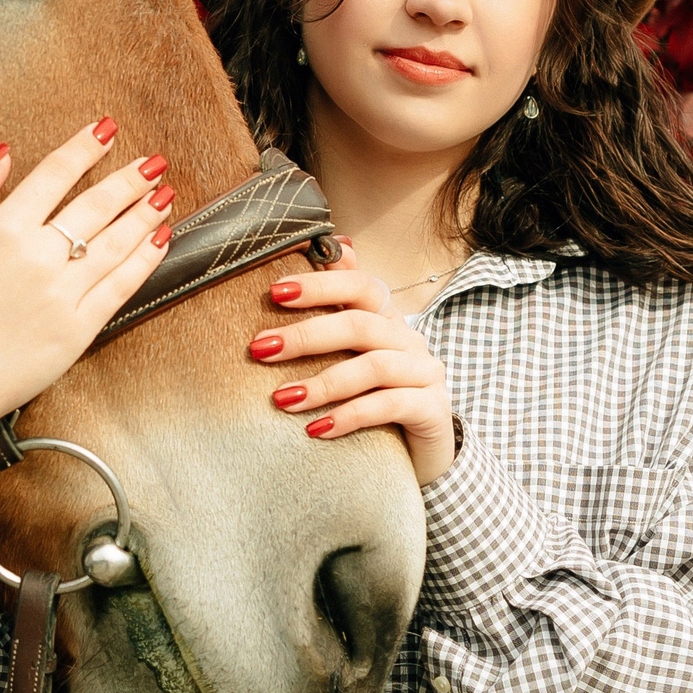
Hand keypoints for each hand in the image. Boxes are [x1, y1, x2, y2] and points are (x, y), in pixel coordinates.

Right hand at [0, 118, 173, 532]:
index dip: (84, 147)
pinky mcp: (78, 329)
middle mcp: (38, 257)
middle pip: (96, 204)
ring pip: (116, 242)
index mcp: (2, 232)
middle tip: (151, 163)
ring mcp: (62, 294)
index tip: (105, 130)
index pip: (54, 174)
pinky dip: (144, 260)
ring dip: (145, 214)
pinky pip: (121, 287)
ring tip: (163, 195)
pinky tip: (159, 242)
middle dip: (129, 178)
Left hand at [251, 242, 457, 484]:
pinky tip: (315, 430)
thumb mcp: (357, 350)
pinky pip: (389, 406)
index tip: (274, 292)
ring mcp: (425, 374)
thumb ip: (343, 304)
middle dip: (306, 334)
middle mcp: (409, 339)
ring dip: (323, 383)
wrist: (425, 449)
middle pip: (360, 324)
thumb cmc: (380, 393)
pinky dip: (349, 416)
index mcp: (388, 318)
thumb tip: (334, 244)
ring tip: (282, 398)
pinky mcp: (432, 410)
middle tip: (260, 348)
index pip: (360, 285)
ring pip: (374, 367)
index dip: (320, 285)